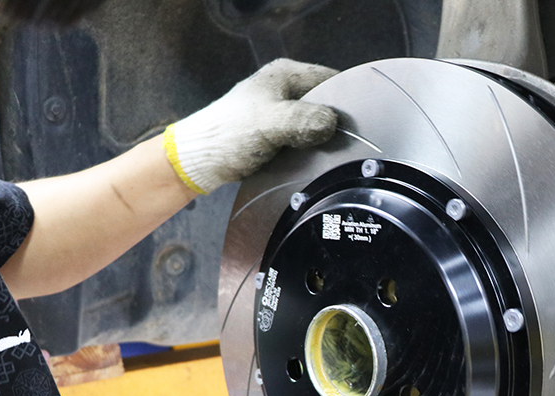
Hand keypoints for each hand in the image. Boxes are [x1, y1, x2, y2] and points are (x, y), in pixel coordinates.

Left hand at [163, 58, 337, 193]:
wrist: (199, 161)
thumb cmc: (229, 136)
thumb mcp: (270, 124)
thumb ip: (303, 120)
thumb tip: (332, 124)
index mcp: (286, 74)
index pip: (333, 80)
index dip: (347, 101)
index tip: (356, 125)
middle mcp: (287, 89)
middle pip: (328, 104)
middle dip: (335, 123)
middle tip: (342, 145)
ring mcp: (283, 112)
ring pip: (318, 124)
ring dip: (322, 140)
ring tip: (326, 155)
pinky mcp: (279, 133)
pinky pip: (306, 139)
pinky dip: (310, 150)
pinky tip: (311, 162)